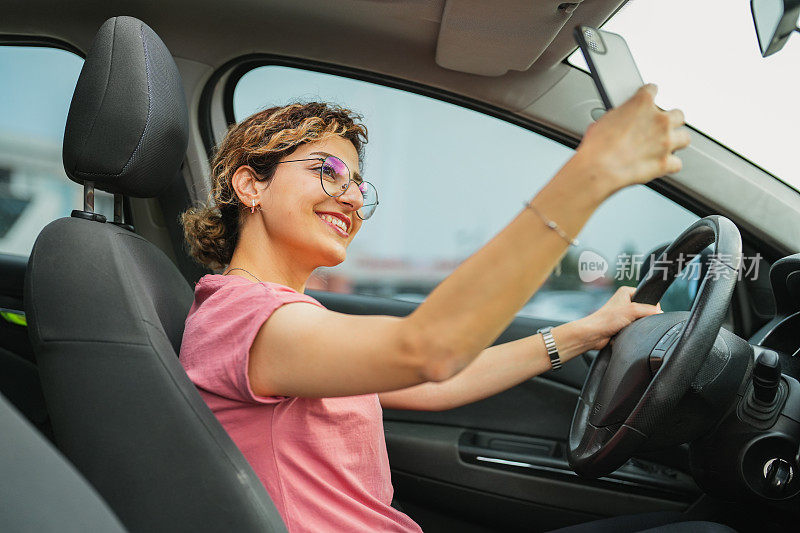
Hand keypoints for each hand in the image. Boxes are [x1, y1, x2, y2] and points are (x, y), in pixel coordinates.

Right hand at [575, 84, 690, 194]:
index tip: (648, 99)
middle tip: (660, 126)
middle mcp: (659, 120)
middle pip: (678, 114)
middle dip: (670, 120)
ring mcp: (665, 142)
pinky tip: (662, 164)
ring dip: (676, 141)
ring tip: (666, 145)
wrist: (599, 169)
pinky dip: (670, 164)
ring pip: (684, 137)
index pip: (652, 90)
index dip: (649, 95)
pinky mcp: (665, 163)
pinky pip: (677, 163)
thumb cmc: (597, 146)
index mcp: (641, 104)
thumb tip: (618, 122)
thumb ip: (618, 117)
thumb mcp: (603, 121)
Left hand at [576, 286, 661, 350]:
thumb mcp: (632, 310)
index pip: (647, 297)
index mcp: (626, 292)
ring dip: (637, 325)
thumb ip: (648, 310)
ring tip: (630, 326)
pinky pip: (634, 328)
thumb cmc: (607, 319)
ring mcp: (623, 313)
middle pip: (644, 310)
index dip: (652, 305)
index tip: (652, 312)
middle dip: (643, 317)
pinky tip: (628, 332)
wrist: (594, 334)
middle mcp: (624, 301)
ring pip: (639, 320)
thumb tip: (660, 312)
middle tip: (637, 320)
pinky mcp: (621, 324)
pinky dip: (632, 331)